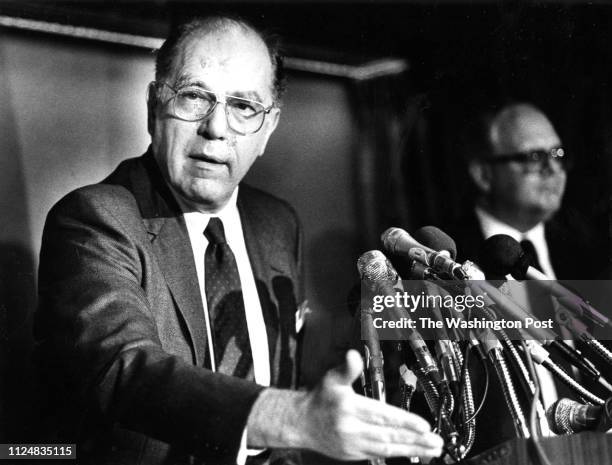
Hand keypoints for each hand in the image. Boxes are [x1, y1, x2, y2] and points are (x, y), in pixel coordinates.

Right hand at [247, 350, 443, 460]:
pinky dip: (398, 454)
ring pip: (387, 449)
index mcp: (350, 408)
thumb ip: (347, 369)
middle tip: (435, 441)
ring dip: (412, 450)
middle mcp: (352, 428)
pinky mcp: (353, 454)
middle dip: (415, 439)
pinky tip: (413, 452)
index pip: (383, 416)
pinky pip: (379, 455)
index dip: (405, 421)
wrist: (300, 423)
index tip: (424, 425)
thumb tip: (353, 356)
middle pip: (389, 436)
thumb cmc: (319, 399)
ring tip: (431, 449)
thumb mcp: (331, 379)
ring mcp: (353, 444)